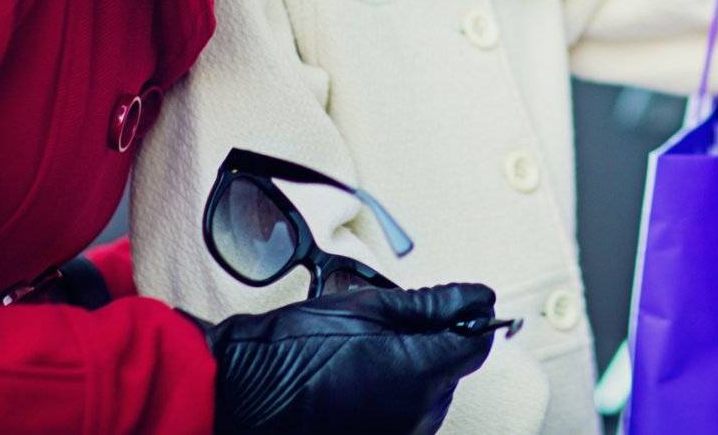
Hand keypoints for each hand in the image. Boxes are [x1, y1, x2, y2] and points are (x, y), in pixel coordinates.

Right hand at [193, 282, 499, 434]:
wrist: (240, 393)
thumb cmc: (293, 348)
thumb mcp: (367, 307)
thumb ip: (432, 305)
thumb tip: (476, 297)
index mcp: (420, 372)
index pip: (477, 346)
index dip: (470, 321)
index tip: (456, 306)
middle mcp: (417, 415)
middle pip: (453, 373)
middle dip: (435, 346)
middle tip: (387, 327)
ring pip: (429, 398)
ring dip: (413, 375)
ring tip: (364, 356)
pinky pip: (404, 420)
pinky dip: (392, 400)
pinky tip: (357, 383)